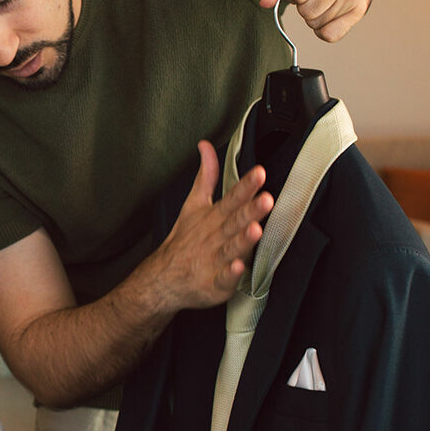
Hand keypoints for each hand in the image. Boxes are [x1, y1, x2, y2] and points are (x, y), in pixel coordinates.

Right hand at [139, 141, 271, 312]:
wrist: (163, 277)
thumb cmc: (185, 240)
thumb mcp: (194, 204)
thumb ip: (206, 176)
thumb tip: (206, 146)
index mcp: (214, 217)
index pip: (232, 198)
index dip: (246, 186)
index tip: (259, 174)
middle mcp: (216, 236)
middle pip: (234, 221)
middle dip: (250, 210)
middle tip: (265, 199)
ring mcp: (215, 260)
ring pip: (231, 248)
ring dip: (243, 239)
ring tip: (255, 230)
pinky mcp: (216, 283)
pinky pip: (224, 279)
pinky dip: (230, 274)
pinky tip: (239, 266)